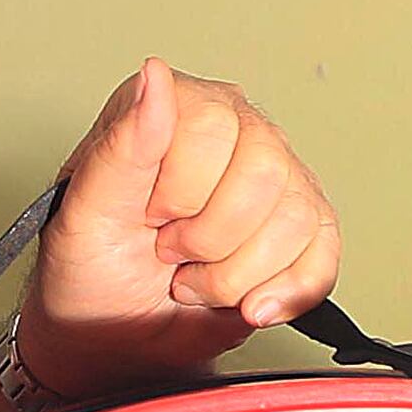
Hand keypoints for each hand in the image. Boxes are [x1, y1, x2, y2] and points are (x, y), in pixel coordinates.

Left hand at [21, 58, 342, 400]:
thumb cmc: (94, 268)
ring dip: (236, 276)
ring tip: (197, 275)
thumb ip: (123, 144)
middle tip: (171, 250)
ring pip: (298, 217)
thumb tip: (155, 77)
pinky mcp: (304, 228)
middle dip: (209, 238)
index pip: (213, 126)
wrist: (115, 333)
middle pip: (264, 172)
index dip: (180, 191)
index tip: (149, 217)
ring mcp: (277, 177)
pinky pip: (325, 255)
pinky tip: (243, 301)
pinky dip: (283, 294)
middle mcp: (236, 131)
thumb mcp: (87, 210)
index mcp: (179, 108)